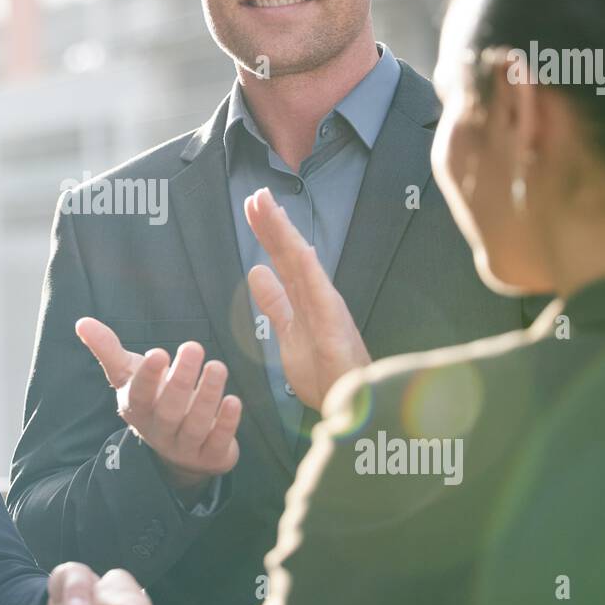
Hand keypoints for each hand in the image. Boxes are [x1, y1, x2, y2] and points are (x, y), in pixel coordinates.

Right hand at [75, 318, 240, 492]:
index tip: (158, 353)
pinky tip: (234, 401)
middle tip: (194, 347)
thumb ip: (109, 349)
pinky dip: (226, 423)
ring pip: (195, 425)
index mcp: (137, 408)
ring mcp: (185, 446)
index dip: (148, 377)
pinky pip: (218, 442)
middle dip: (181, 379)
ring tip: (217, 367)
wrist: (178, 449)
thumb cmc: (153, 399)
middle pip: (169, 409)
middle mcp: (159, 430)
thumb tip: (81, 322)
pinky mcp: (211, 456)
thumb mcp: (130, 375)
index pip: (139, 394)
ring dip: (207, 396)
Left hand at [244, 186, 369, 410]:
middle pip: (289, 254)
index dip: (268, 233)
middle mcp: (316, 296)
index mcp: (305, 299)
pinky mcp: (334, 323)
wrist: (351, 408)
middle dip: (272, 224)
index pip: (282, 260)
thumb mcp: (287, 332)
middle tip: (256, 195)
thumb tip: (257, 272)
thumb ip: (274, 303)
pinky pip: (320, 291)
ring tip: (267, 206)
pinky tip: (297, 245)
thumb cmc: (326, 375)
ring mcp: (326, 307)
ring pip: (302, 262)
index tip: (253, 208)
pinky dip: (309, 267)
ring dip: (285, 234)